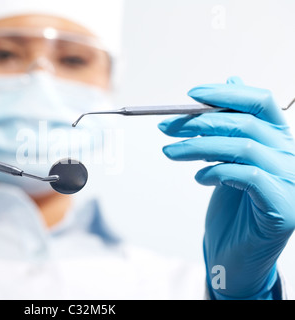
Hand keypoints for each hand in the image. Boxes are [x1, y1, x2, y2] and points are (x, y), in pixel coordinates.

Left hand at [158, 77, 294, 298]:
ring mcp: (292, 182)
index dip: (225, 94)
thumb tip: (232, 80)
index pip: (260, 102)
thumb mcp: (228, 160)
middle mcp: (291, 156)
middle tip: (165, 127)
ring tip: (170, 152)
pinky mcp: (284, 208)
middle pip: (245, 123)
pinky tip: (199, 178)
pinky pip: (247, 176)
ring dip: (198, 146)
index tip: (189, 95)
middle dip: (198, 122)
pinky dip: (216, 172)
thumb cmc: (231, 208)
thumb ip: (232, 127)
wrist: (234, 255)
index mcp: (279, 140)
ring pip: (242, 147)